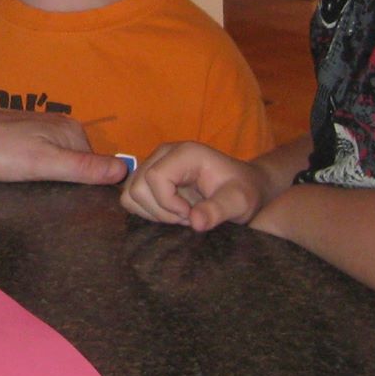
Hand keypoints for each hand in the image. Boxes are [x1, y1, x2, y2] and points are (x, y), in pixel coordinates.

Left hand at [0, 105, 128, 184]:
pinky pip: (48, 155)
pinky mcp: (29, 133)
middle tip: (51, 195)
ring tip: (38, 186)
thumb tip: (125, 170)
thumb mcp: (46, 164)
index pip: (99, 166)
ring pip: (64, 160)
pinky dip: (43, 168)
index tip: (75, 201)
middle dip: (72, 181)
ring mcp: (46, 128)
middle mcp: (64, 126)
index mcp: (74, 132)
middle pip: (82, 163)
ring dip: (56, 175)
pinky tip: (29, 175)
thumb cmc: (2, 151)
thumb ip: (84, 168)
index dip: (91, 186)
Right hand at [119, 141, 270, 229]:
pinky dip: (148, 211)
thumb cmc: (243, 192)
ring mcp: (153, 164)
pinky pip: (132, 198)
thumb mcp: (239, 202)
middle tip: (188, 216)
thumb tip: (195, 222)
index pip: (155, 177)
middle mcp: (163, 153)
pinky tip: (172, 212)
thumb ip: (218, 210)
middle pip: (138, 187)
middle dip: (161, 211)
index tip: (191, 214)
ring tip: (181, 214)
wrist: (243, 187)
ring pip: (131, 194)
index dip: (168, 203)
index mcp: (185, 153)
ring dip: (154, 212)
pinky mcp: (149, 176)